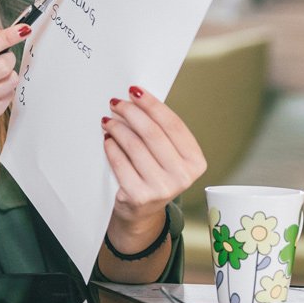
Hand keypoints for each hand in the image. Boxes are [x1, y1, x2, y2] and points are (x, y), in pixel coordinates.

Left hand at [101, 85, 206, 248]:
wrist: (141, 212)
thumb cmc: (154, 174)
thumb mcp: (167, 156)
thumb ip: (160, 132)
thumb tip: (136, 98)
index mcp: (196, 162)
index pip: (173, 125)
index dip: (152, 104)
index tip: (134, 90)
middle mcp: (183, 176)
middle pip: (153, 133)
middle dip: (131, 113)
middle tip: (116, 102)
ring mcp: (162, 188)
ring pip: (135, 146)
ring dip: (118, 128)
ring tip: (108, 120)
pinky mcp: (140, 196)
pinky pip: (120, 163)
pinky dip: (111, 147)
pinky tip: (107, 139)